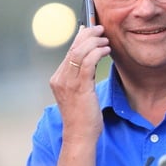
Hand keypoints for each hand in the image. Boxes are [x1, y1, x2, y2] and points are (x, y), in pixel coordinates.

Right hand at [49, 25, 109, 142]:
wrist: (80, 135)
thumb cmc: (83, 117)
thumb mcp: (79, 93)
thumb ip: (81, 77)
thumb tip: (90, 58)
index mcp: (58, 79)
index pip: (69, 52)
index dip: (80, 37)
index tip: (91, 29)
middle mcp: (60, 79)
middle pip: (73, 48)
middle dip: (88, 35)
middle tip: (101, 29)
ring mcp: (68, 83)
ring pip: (79, 52)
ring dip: (94, 42)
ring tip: (106, 40)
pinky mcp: (79, 87)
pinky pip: (88, 62)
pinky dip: (98, 52)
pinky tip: (106, 51)